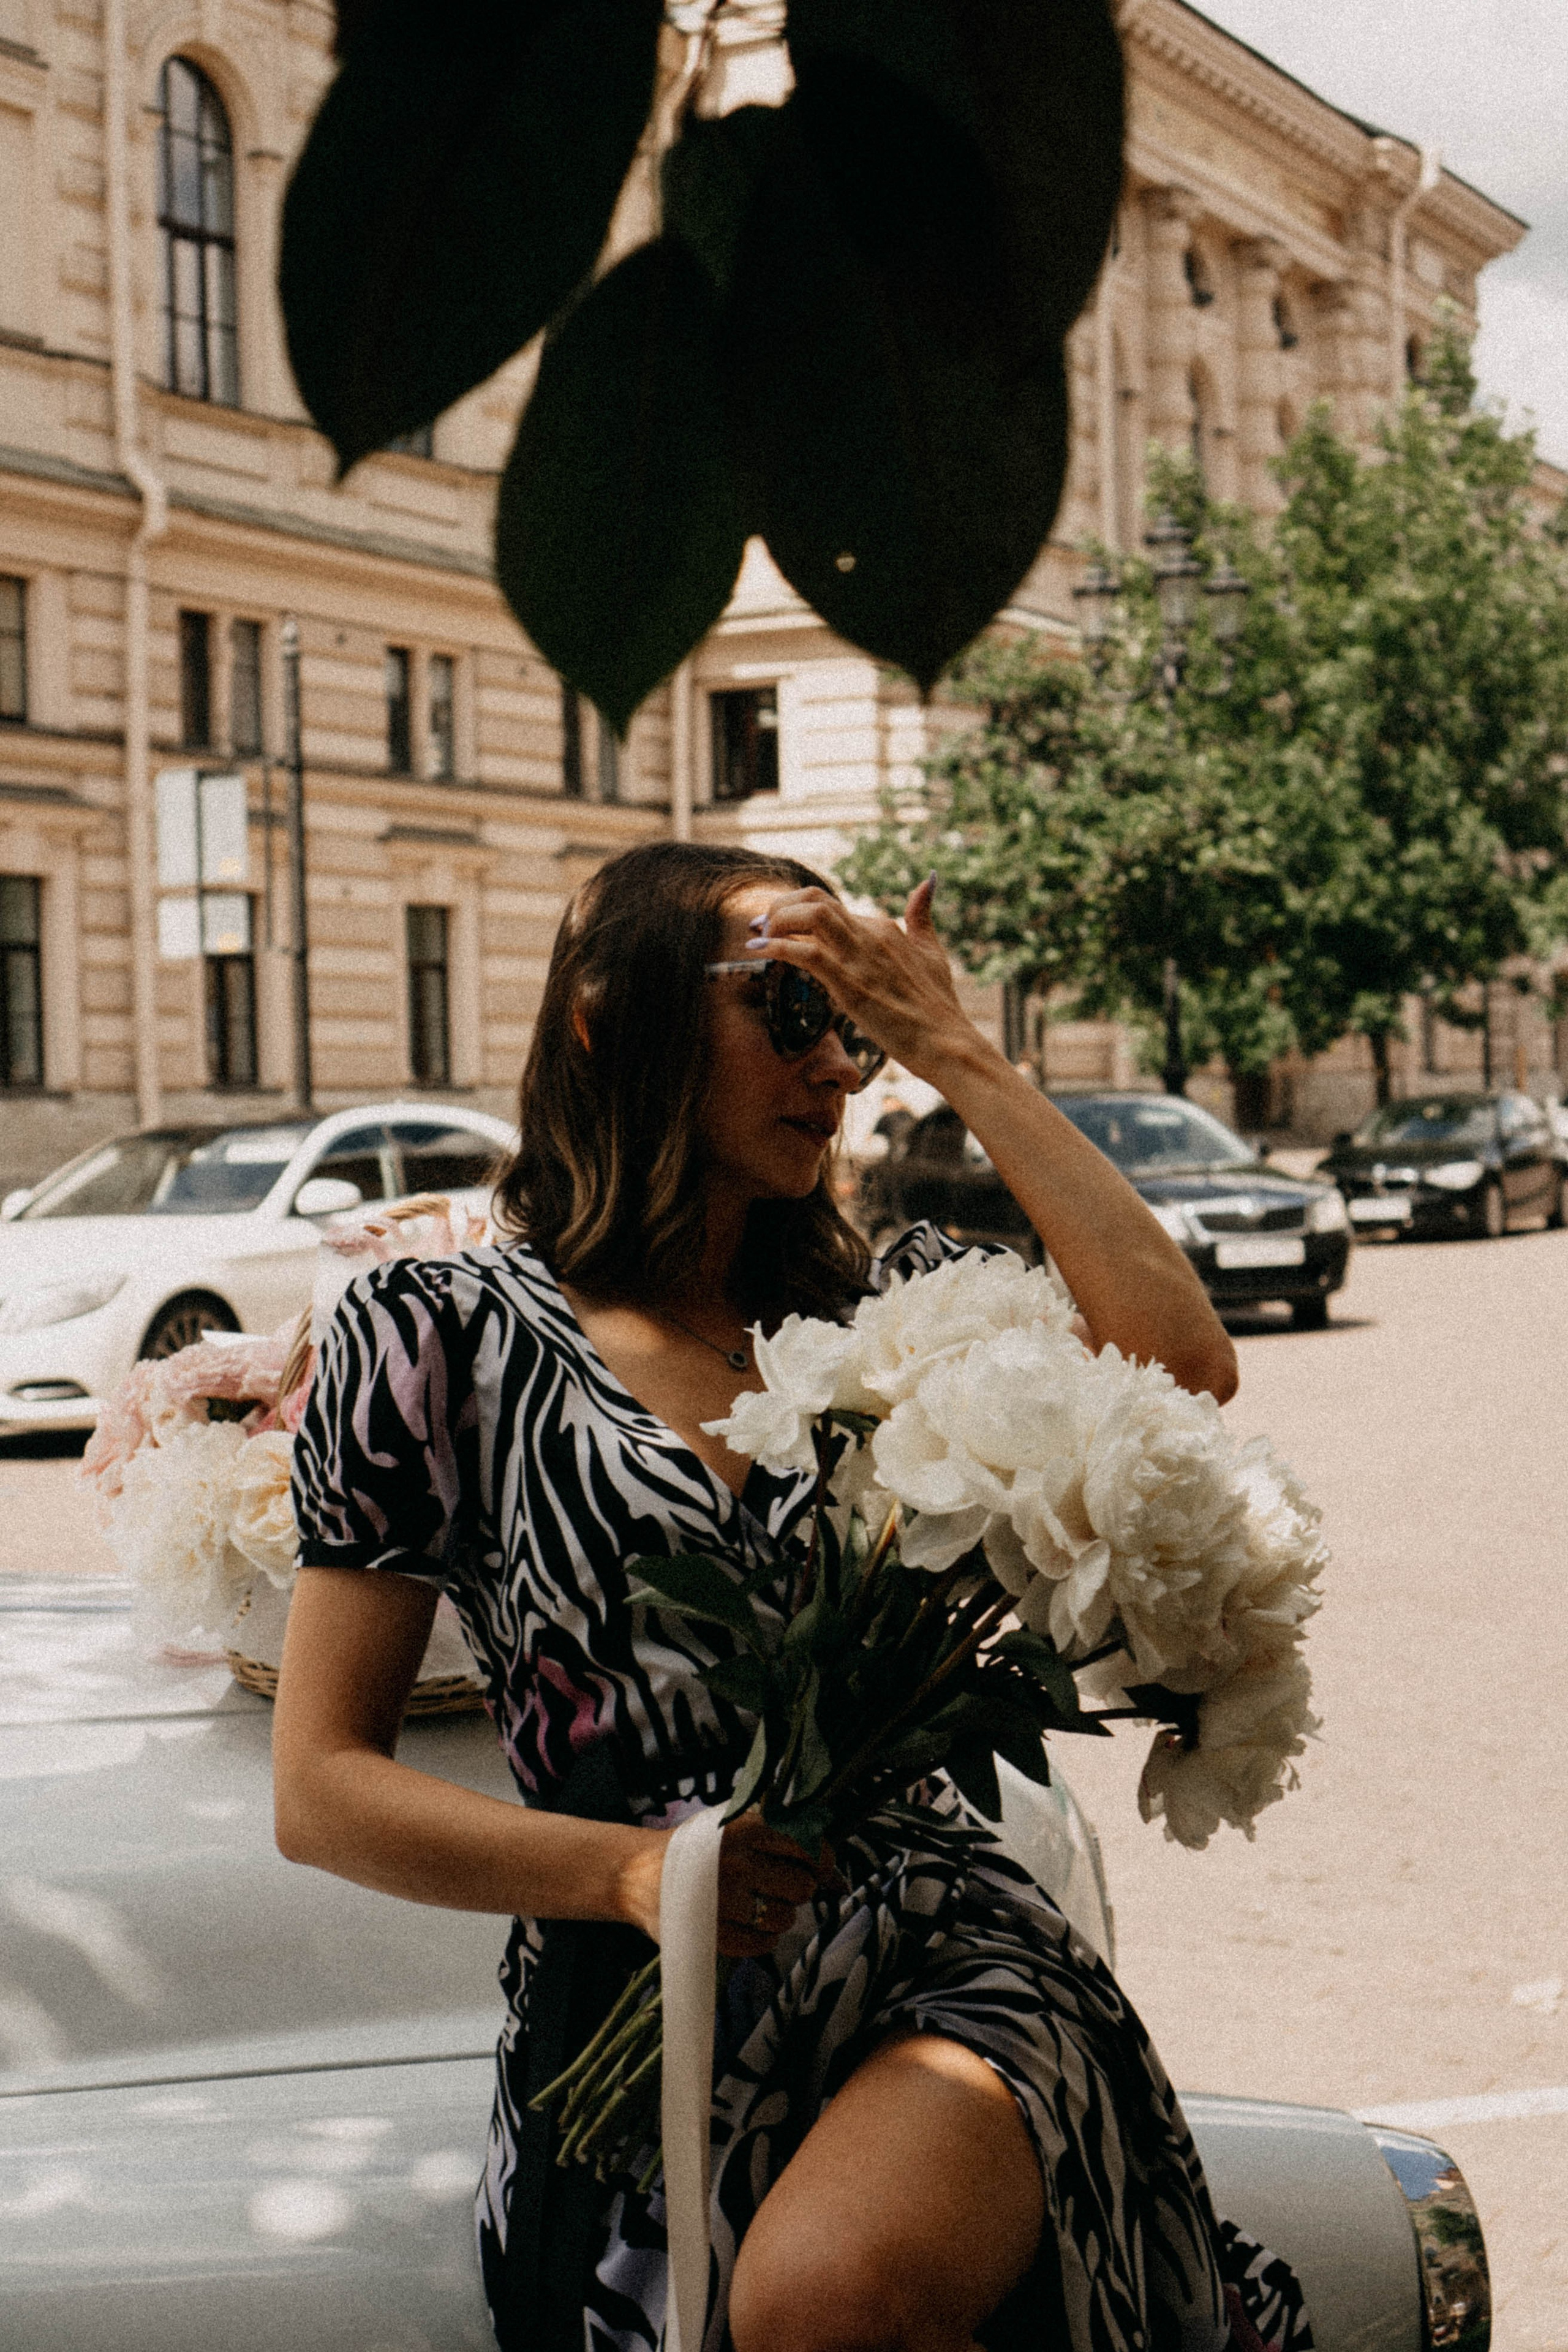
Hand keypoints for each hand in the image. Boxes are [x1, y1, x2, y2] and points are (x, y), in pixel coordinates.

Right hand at [614, 1811, 830, 1955]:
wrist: (637, 1874)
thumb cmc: (695, 1849)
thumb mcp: (731, 1824)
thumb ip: (779, 1838)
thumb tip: (833, 1873)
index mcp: (744, 1829)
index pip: (807, 1846)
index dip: (821, 1861)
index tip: (818, 1869)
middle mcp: (736, 1863)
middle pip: (800, 1886)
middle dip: (795, 1889)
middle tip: (775, 1886)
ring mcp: (724, 1902)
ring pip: (785, 1918)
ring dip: (778, 1915)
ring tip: (755, 1905)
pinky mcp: (714, 1936)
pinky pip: (763, 1944)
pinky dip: (762, 1938)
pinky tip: (746, 1924)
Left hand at [746, 880, 981, 1085]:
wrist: (947, 1042)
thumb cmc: (939, 1006)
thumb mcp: (932, 952)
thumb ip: (922, 917)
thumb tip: (929, 879)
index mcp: (884, 928)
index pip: (831, 906)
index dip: (797, 912)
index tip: (777, 926)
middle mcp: (870, 934)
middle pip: (814, 898)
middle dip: (780, 906)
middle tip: (762, 926)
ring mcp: (860, 958)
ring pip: (811, 916)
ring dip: (777, 920)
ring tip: (760, 936)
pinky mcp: (851, 985)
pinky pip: (808, 953)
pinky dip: (778, 948)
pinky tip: (759, 950)